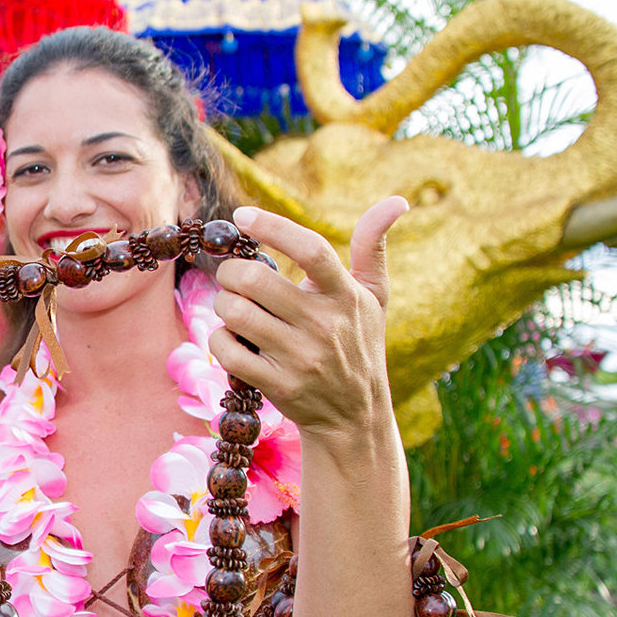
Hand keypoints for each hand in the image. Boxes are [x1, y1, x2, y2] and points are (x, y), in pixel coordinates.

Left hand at [207, 198, 407, 437]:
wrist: (354, 416)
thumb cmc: (359, 344)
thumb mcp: (373, 297)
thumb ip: (373, 247)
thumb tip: (397, 201)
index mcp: (347, 296)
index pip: (312, 250)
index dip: (274, 227)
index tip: (243, 215)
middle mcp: (325, 325)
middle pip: (257, 281)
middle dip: (230, 272)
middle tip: (231, 275)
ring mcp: (301, 358)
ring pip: (236, 314)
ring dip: (223, 304)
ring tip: (233, 306)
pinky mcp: (279, 386)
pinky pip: (229, 351)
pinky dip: (220, 339)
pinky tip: (231, 338)